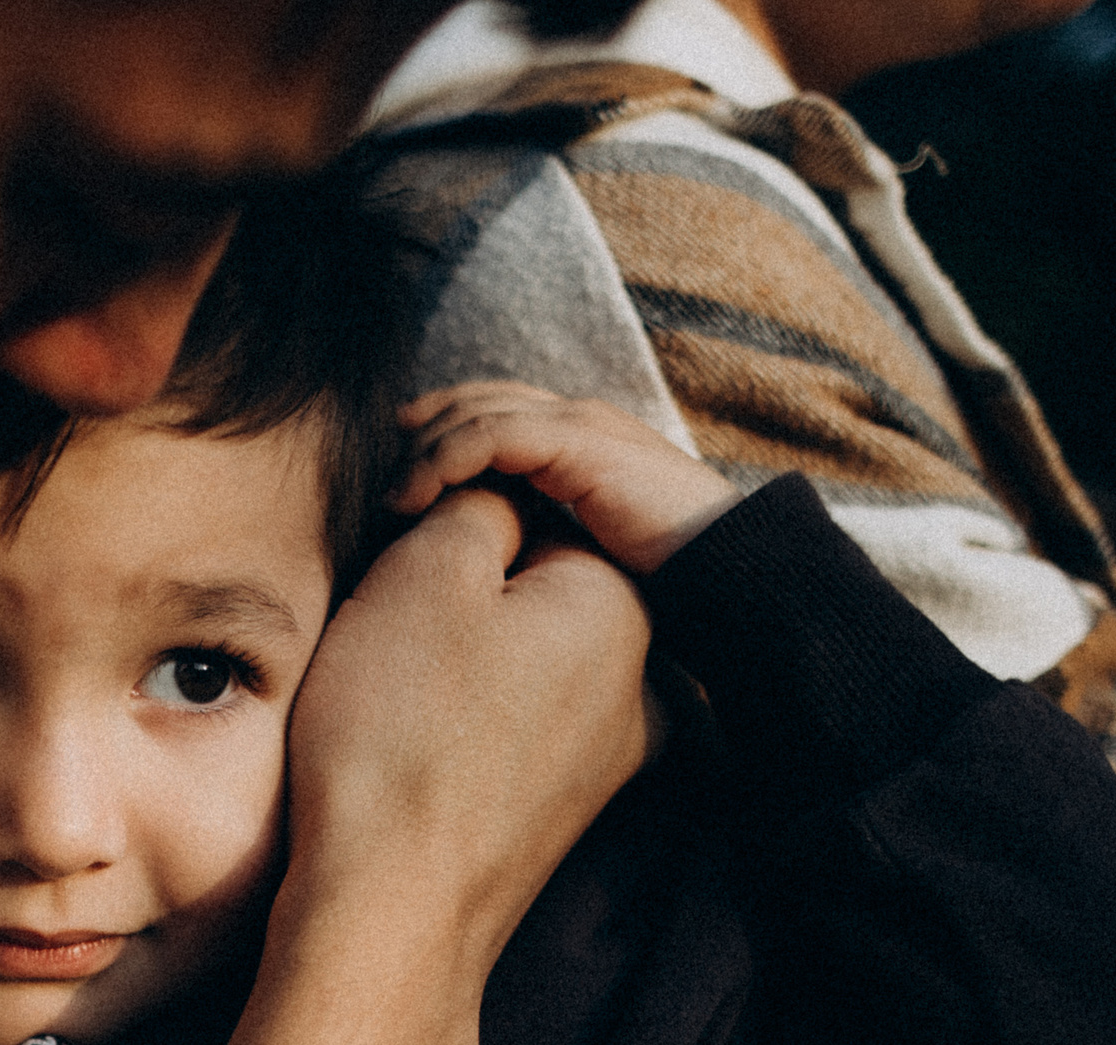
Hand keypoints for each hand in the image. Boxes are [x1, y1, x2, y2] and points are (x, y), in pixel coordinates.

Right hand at [281, 483, 652, 975]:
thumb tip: (493, 500)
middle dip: (459, 582)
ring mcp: (607, 752)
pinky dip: (460, 709)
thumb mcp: (426, 572)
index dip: (453, 509)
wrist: (388, 907)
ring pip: (520, 651)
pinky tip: (409, 733)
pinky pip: (511, 718)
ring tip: (392, 678)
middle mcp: (639, 679)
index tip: (396, 543)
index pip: (541, 502)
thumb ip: (475, 504)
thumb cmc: (402, 732)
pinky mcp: (562, 804)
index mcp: (622, 604)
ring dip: (455, 646)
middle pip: (536, 581)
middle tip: (385, 610)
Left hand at [391, 382, 742, 578]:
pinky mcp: (579, 443)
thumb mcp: (592, 549)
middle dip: (423, 429)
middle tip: (384, 476)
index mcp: (580, 438)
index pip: (494, 408)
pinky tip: (419, 493)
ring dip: (426, 450)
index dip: (441, 427)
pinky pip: (493, 435)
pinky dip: (448, 457)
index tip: (399, 467)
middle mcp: (577, 419)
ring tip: (393, 496)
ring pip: (477, 413)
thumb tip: (498, 567)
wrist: (731, 567)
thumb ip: (551, 536)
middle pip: (477, 400)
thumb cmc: (670, 572)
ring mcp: (579, 425)